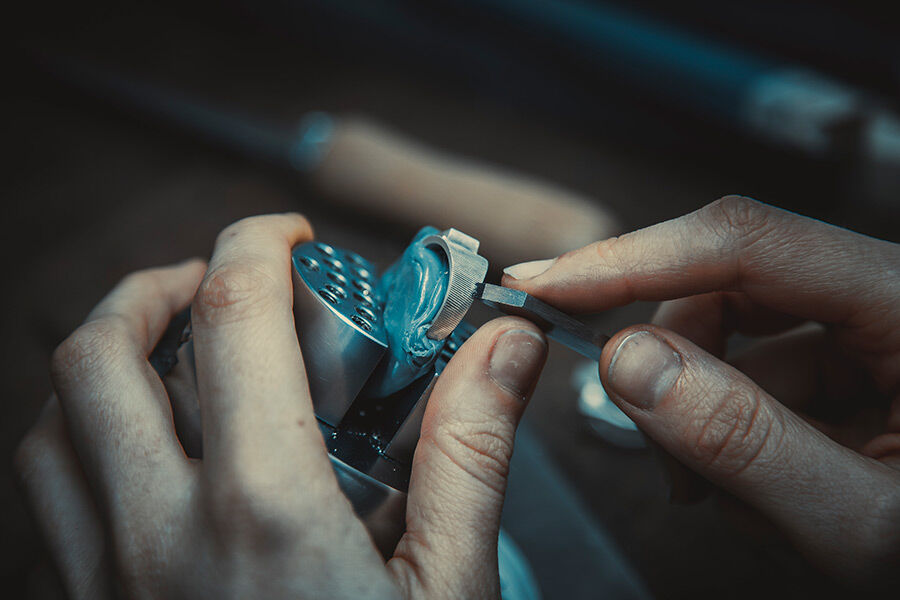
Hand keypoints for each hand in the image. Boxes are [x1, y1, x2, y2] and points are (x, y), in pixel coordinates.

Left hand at [15, 214, 547, 598]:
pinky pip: (47, 509)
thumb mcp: (450, 592)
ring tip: (175, 361)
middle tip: (213, 284)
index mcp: (260, 513)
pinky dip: (82, 450)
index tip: (287, 233)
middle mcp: (155, 539)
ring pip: (53, 429)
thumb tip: (503, 350)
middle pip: (97, 354)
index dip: (255, 243)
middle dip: (152, 286)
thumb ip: (470, 451)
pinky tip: (149, 466)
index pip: (233, 317)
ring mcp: (103, 587)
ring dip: (105, 366)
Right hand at [503, 196, 899, 584]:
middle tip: (648, 439)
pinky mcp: (853, 361)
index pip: (746, 242)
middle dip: (671, 363)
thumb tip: (631, 364)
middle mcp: (889, 296)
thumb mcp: (863, 521)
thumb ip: (745, 441)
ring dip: (699, 408)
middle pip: (730, 283)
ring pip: (735, 332)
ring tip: (714, 489)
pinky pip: (759, 370)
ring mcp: (871, 328)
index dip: (632, 255)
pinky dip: (729, 425)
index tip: (549, 281)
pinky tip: (751, 484)